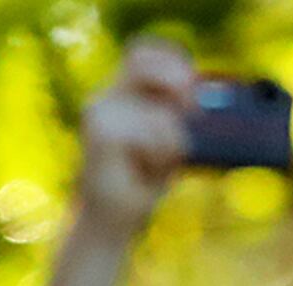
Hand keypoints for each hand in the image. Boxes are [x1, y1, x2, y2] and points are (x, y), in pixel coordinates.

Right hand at [73, 38, 198, 240]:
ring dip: (172, 139)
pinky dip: (162, 153)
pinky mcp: (101, 134)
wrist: (108, 225)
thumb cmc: (138, 182)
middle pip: (144, 64)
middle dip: (177, 84)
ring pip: (157, 111)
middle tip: (192, 112)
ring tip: (158, 162)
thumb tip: (193, 91)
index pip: (143, 53)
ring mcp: (98, 115)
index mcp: (117, 95)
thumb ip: (174, 110)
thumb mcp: (166, 138)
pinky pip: (152, 132)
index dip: (172, 60)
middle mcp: (103, 99)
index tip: (191, 88)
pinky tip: (147, 170)